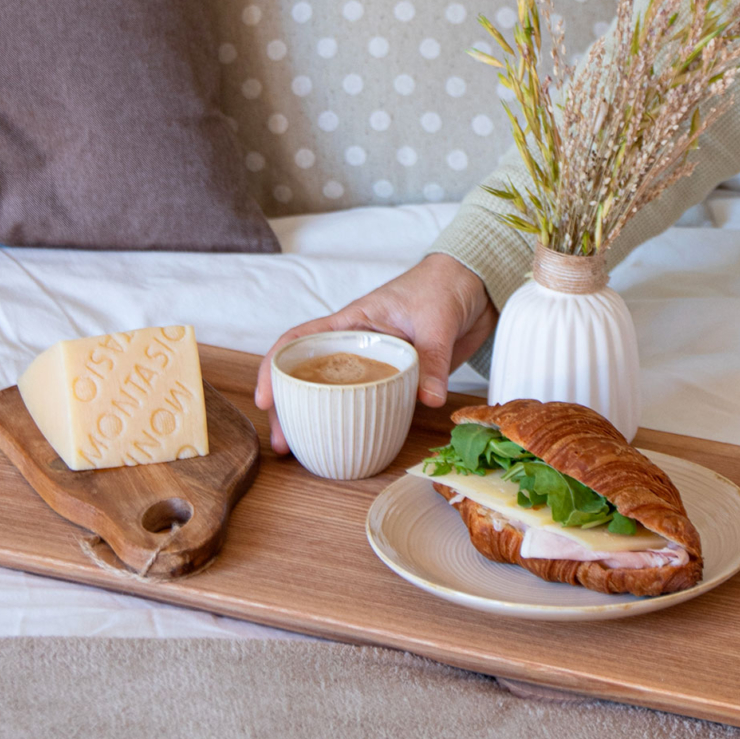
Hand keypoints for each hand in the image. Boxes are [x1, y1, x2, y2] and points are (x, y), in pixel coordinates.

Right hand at [255, 253, 497, 453]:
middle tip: (285, 445)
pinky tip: (356, 444)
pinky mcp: (398, 378)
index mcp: (351, 322)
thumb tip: (427, 399)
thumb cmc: (442, 286)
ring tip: (308, 453)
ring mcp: (375, 363)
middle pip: (310, 376)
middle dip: (289, 410)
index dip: (274, 368)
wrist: (474, 285)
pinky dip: (361, 422)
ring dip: (320, 422)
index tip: (266, 399)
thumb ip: (431, 360)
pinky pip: (372, 402)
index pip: (298, 341)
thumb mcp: (435, 321)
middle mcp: (356, 344)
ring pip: (338, 394)